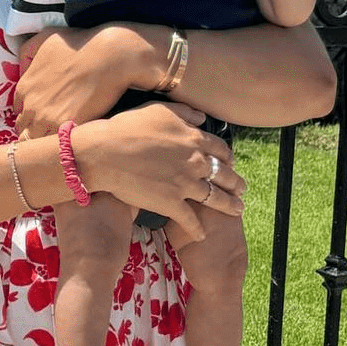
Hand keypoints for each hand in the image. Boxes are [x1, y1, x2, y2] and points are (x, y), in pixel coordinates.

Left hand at [14, 26, 148, 136]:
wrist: (109, 55)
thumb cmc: (80, 43)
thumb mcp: (45, 37)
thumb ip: (27, 51)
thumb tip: (22, 66)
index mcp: (24, 87)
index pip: (18, 111)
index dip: (30, 114)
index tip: (43, 115)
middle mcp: (31, 105)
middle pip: (23, 130)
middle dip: (35, 131)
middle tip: (52, 130)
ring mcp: (47, 119)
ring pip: (35, 143)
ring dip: (45, 142)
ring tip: (60, 140)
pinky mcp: (67, 127)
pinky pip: (55, 146)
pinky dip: (60, 145)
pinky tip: (71, 141)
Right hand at [84, 103, 243, 245]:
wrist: (104, 153)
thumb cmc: (127, 127)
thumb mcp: (159, 110)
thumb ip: (185, 113)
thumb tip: (203, 119)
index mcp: (193, 139)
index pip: (220, 149)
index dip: (228, 157)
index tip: (231, 163)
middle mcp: (195, 162)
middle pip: (224, 175)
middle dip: (236, 183)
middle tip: (242, 189)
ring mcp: (184, 185)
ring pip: (215, 198)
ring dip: (229, 205)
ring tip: (237, 210)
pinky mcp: (171, 204)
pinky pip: (190, 220)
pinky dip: (198, 229)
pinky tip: (202, 235)